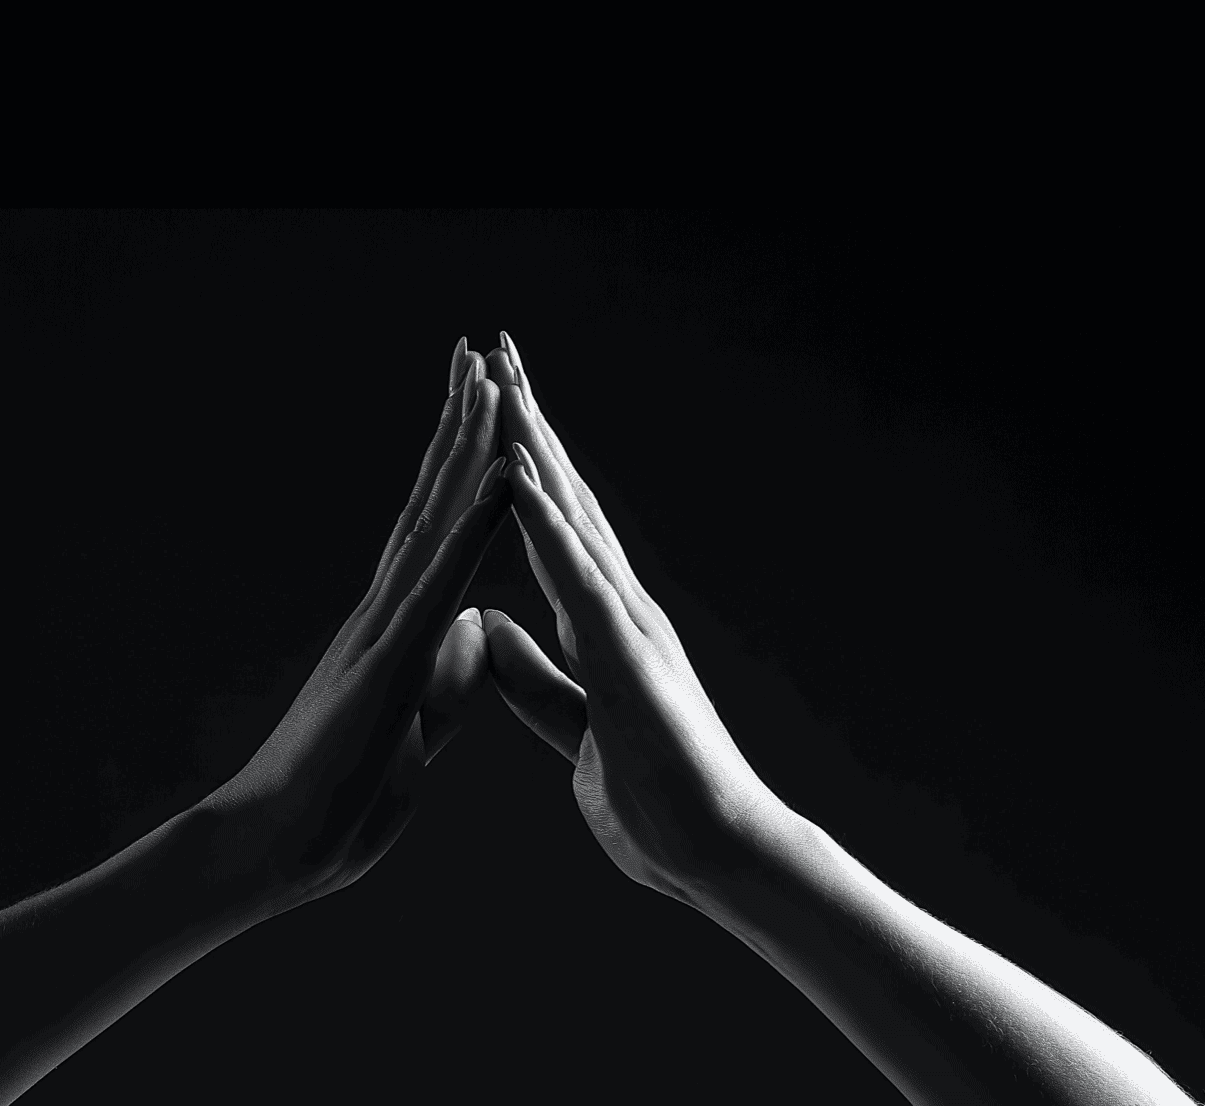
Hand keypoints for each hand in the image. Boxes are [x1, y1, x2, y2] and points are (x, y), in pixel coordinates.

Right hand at [202, 339, 510, 909]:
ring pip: (431, 523)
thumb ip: (444, 679)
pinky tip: (498, 481)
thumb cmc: (334, 808)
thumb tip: (475, 627)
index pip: (438, 533)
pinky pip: (437, 585)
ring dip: (463, 449)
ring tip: (487, 378)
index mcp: (396, 631)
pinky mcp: (385, 664)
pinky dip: (472, 529)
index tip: (484, 405)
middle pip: (431, 503)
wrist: (270, 854)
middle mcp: (384, 613)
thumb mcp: (416, 732)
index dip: (464, 469)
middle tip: (478, 352)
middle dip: (458, 427)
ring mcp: (381, 632)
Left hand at [479, 333, 794, 910]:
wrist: (716, 855)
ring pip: (572, 517)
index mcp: (598, 625)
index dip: (517, 466)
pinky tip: (517, 477)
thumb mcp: (572, 726)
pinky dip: (545, 525)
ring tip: (503, 379)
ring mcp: (627, 626)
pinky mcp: (628, 658)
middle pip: (563, 497)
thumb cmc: (657, 798)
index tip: (488, 407)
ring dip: (536, 446)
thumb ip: (535, 679)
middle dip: (528, 421)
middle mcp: (617, 608)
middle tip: (496, 349)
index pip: (549, 528)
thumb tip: (489, 629)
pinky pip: (578, 579)